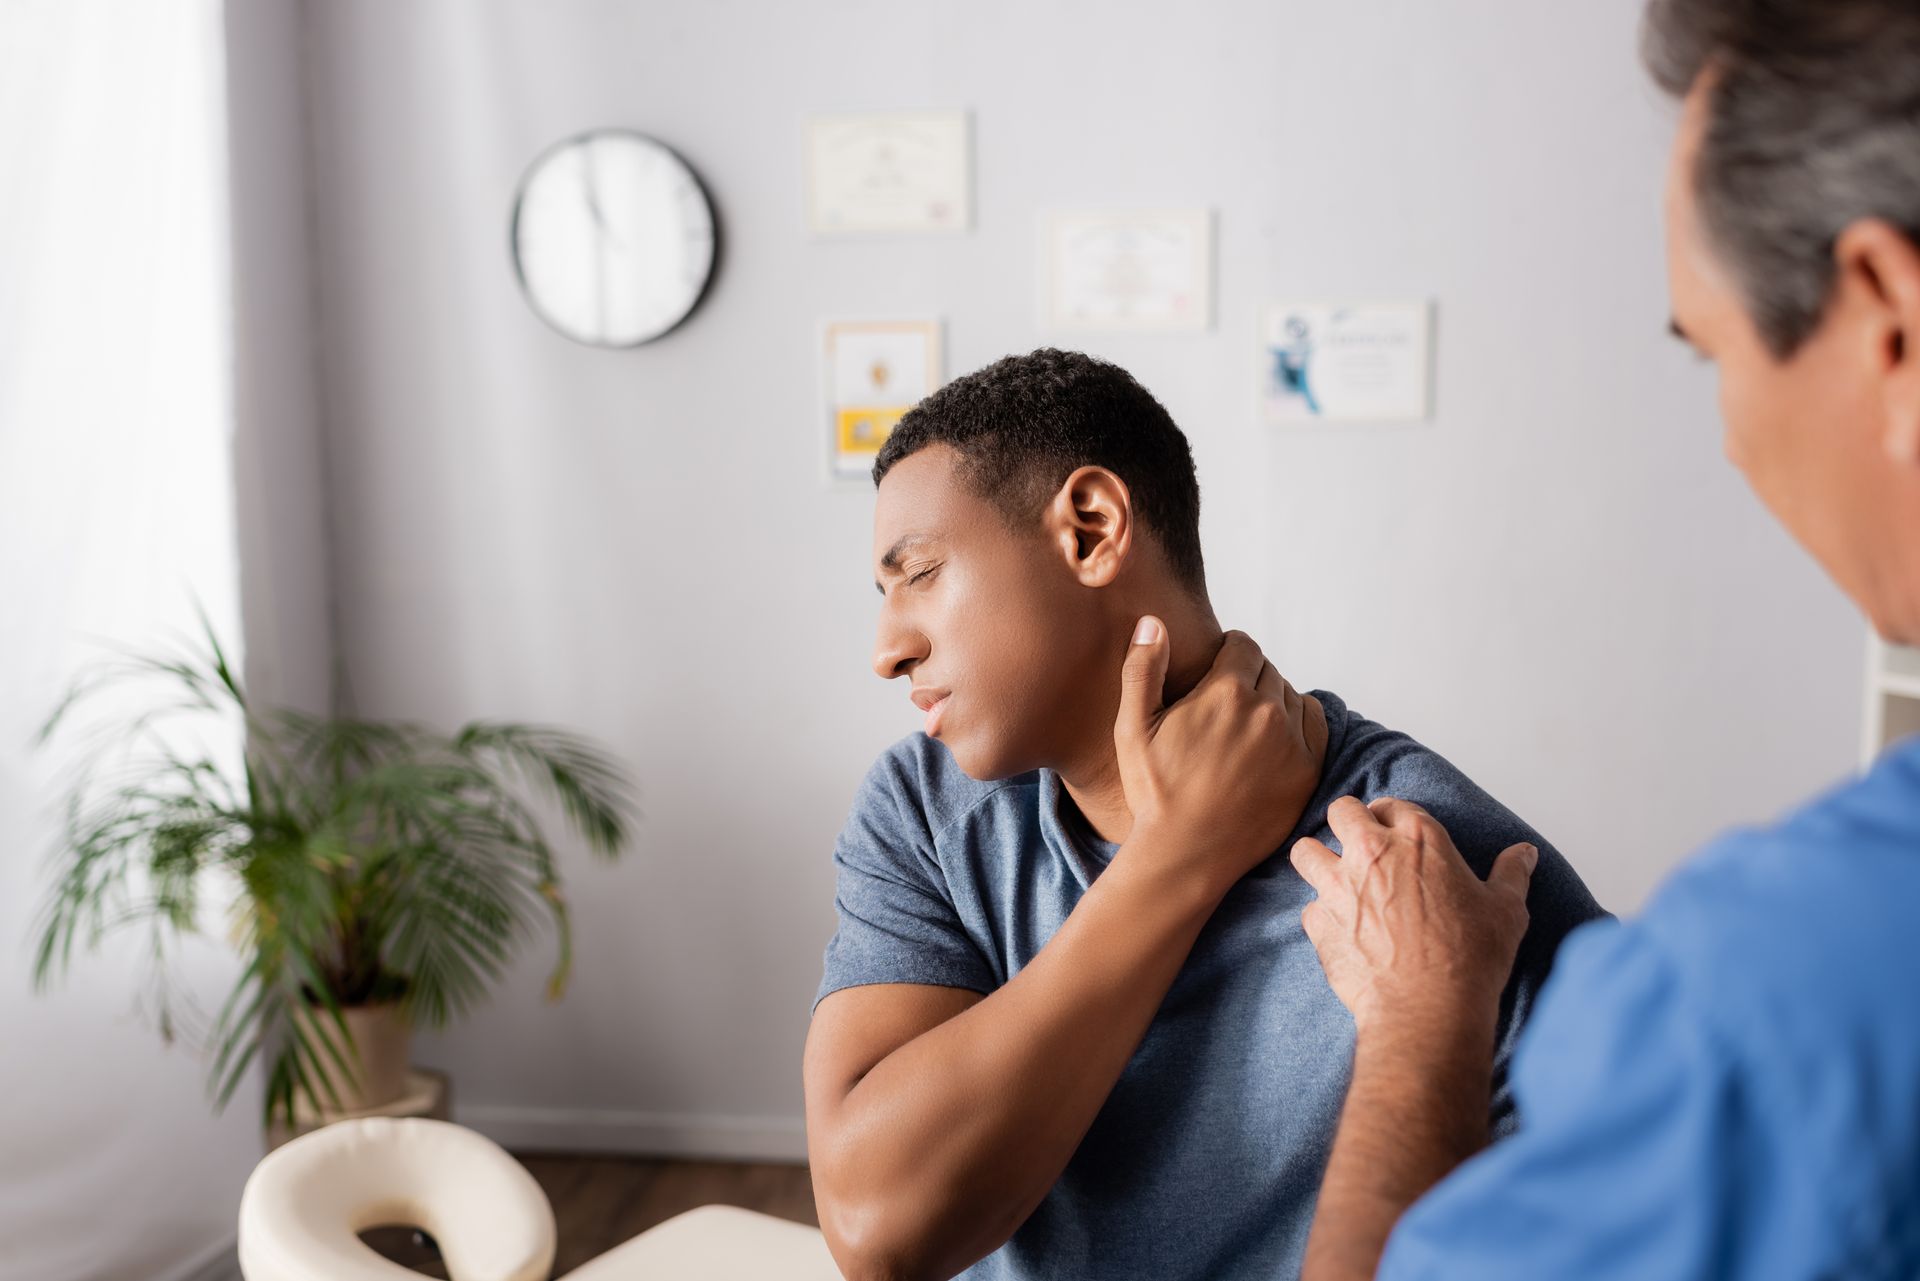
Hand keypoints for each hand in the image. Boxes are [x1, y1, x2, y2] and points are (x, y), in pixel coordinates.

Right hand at [1115, 618, 1328, 896]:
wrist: (1187, 853)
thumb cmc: (1155, 791)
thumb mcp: (1133, 727)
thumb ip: (1143, 668)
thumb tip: (1153, 621)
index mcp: (1226, 691)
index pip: (1244, 644)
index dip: (1228, 653)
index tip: (1217, 670)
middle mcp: (1267, 710)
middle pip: (1268, 669)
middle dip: (1248, 678)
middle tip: (1225, 706)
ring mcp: (1293, 742)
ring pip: (1290, 695)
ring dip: (1273, 700)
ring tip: (1246, 726)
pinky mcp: (1308, 770)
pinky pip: (1315, 724)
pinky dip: (1298, 722)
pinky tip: (1274, 739)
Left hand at [1290, 797, 1534, 1037]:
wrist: (1427, 1008)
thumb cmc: (1470, 957)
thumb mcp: (1506, 910)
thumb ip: (1511, 874)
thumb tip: (1524, 853)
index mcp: (1419, 839)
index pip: (1391, 805)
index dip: (1391, 817)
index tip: (1395, 833)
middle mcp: (1371, 852)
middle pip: (1340, 812)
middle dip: (1349, 824)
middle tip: (1362, 847)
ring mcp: (1338, 886)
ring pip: (1306, 851)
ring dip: (1319, 860)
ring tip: (1337, 880)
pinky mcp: (1318, 922)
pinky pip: (1309, 906)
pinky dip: (1322, 915)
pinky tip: (1342, 930)